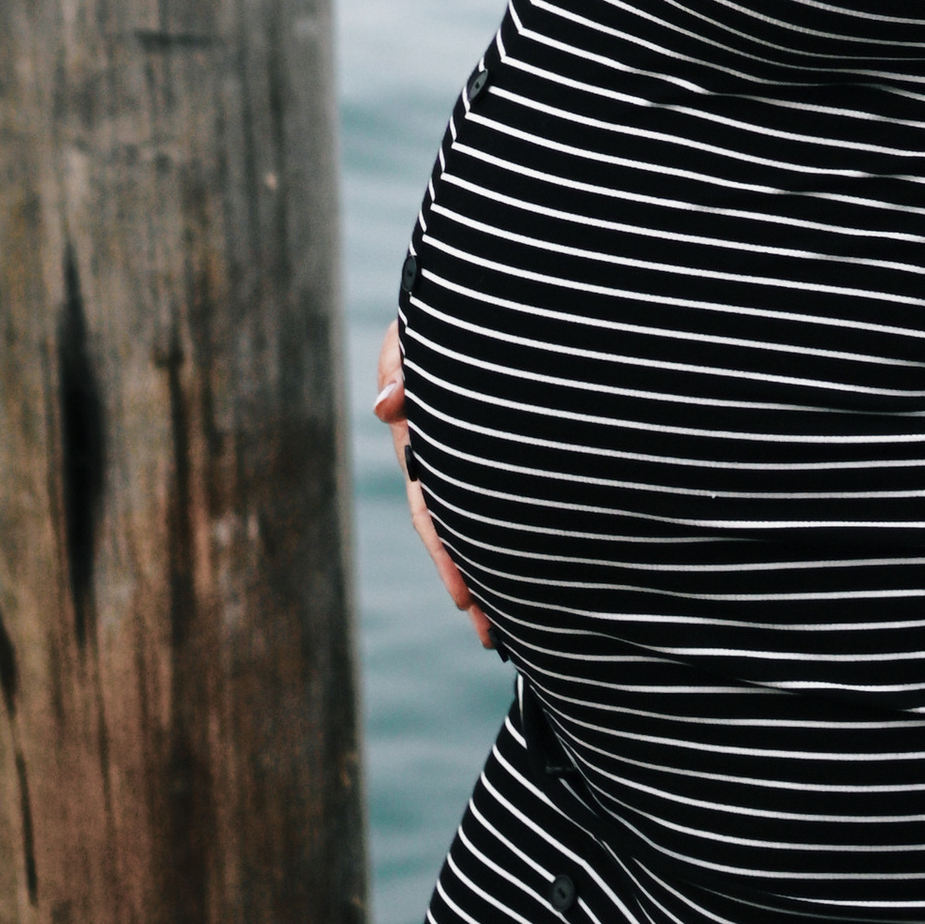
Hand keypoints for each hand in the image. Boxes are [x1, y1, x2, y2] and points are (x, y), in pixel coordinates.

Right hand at [372, 317, 494, 651]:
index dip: (447, 553)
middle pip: (455, 529)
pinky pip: (511, 495)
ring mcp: (479, 452)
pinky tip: (538, 573)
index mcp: (423, 438)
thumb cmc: (453, 306)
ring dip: (492, 570)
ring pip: (481, 518)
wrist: (504, 288)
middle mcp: (449, 455)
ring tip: (508, 630)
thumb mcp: (412, 332)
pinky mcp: (515, 446)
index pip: (430, 506)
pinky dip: (517, 534)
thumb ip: (397, 362)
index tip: (466, 598)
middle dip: (470, 580)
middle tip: (493, 634)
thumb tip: (386, 410)